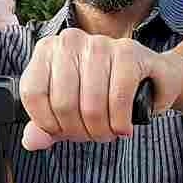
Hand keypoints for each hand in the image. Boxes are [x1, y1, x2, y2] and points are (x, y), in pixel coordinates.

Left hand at [17, 29, 180, 150]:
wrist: (151, 79)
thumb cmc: (104, 93)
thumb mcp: (69, 111)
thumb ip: (46, 127)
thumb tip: (32, 140)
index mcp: (47, 51)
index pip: (34, 93)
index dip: (48, 123)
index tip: (63, 131)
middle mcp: (70, 41)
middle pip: (63, 102)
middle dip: (79, 131)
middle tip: (93, 135)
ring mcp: (100, 43)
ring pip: (90, 104)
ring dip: (102, 130)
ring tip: (109, 131)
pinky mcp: (129, 52)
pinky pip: (118, 98)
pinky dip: (120, 121)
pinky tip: (123, 126)